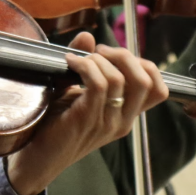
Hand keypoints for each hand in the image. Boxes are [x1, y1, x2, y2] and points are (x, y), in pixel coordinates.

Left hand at [5, 32, 168, 194]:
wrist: (37, 158)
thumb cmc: (56, 125)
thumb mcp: (76, 92)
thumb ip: (86, 65)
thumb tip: (88, 36)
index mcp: (125, 115)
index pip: (158, 89)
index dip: (143, 64)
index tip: (114, 55)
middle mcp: (123, 121)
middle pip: (147, 81)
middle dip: (124, 56)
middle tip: (99, 52)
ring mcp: (106, 122)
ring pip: (120, 79)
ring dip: (98, 60)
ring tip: (78, 60)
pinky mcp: (86, 120)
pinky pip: (98, 85)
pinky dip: (85, 67)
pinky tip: (70, 63)